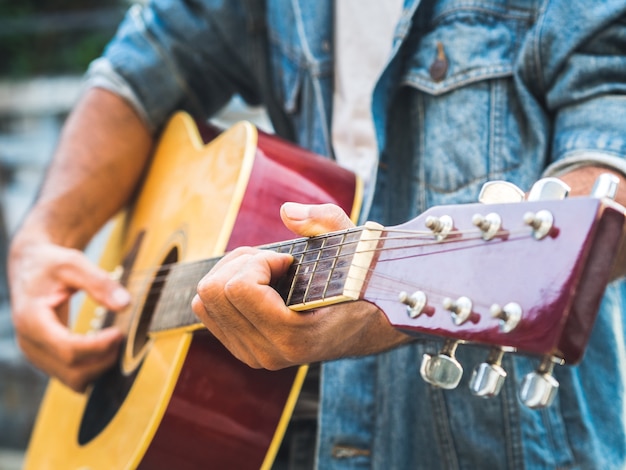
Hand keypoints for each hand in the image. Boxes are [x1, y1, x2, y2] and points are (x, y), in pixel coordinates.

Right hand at [8, 238, 129, 391]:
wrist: (29, 266)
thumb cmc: (51, 263)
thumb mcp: (73, 263)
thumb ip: (100, 282)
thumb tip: (125, 304)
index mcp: (32, 320)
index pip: (68, 349)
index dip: (98, 346)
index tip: (119, 332)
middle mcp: (30, 343)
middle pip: (72, 372)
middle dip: (103, 360)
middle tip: (121, 337)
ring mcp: (36, 353)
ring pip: (73, 380)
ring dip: (99, 367)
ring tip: (115, 341)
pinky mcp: (45, 357)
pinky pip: (71, 375)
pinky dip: (92, 367)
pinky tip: (105, 347)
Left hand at [192, 203, 410, 368]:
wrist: (371, 325)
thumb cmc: (363, 284)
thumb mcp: (355, 247)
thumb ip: (325, 223)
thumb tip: (286, 212)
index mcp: (295, 337)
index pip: (240, 289)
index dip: (261, 261)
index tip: (289, 260)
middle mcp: (269, 353)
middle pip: (213, 292)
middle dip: (242, 263)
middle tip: (275, 260)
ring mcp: (253, 355)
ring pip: (204, 300)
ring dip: (232, 273)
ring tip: (266, 269)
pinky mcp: (243, 349)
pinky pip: (207, 310)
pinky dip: (226, 287)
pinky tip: (257, 284)